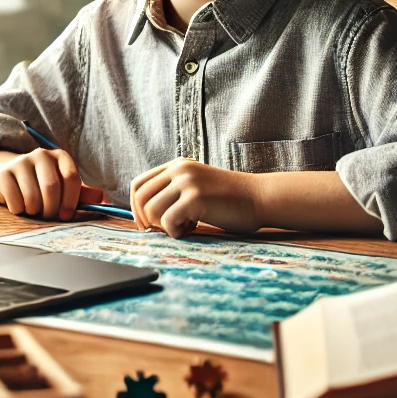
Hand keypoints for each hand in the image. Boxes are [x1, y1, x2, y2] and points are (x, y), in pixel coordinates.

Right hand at [0, 149, 106, 220]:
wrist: (10, 178)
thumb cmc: (42, 186)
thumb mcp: (64, 188)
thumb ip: (83, 194)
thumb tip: (103, 200)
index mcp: (60, 157)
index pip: (71, 177)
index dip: (71, 200)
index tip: (67, 215)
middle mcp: (41, 154)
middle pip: (51, 187)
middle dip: (52, 209)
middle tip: (49, 216)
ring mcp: (21, 162)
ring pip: (32, 197)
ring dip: (35, 212)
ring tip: (35, 210)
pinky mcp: (3, 173)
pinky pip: (15, 201)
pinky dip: (19, 211)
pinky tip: (19, 206)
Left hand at [130, 159, 262, 237]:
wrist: (260, 198)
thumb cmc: (230, 200)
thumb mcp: (198, 187)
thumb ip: (175, 192)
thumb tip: (147, 216)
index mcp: (178, 165)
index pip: (139, 184)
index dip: (136, 207)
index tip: (146, 224)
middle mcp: (180, 170)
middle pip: (140, 197)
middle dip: (145, 219)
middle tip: (162, 231)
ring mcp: (187, 182)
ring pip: (151, 210)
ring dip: (163, 226)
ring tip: (184, 227)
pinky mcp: (195, 198)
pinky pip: (167, 221)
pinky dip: (175, 232)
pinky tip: (192, 230)